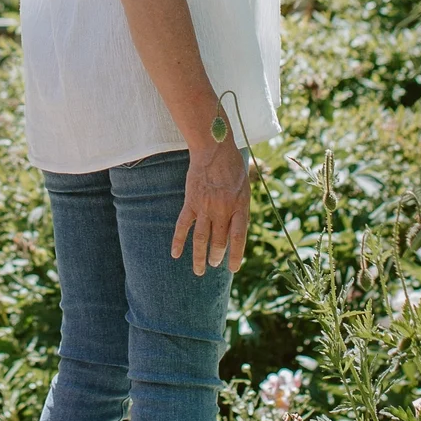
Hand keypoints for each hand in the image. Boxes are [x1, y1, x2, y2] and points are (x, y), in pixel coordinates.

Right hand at [171, 140, 250, 275]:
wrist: (214, 150)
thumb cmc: (233, 168)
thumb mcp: (245, 188)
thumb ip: (241, 209)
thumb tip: (238, 230)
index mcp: (239, 207)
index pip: (238, 238)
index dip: (236, 256)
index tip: (233, 268)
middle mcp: (223, 210)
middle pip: (218, 241)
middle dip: (216, 256)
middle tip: (213, 264)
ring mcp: (205, 207)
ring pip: (201, 239)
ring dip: (199, 257)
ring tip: (199, 270)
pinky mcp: (191, 203)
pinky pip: (183, 226)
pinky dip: (179, 241)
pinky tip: (176, 254)